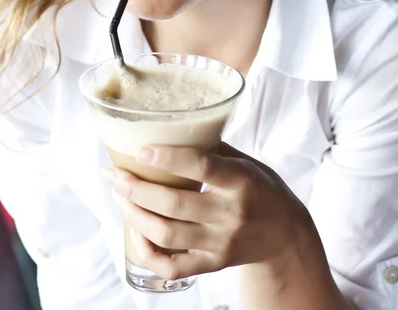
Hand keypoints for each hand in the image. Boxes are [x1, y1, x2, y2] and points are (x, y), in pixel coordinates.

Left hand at [102, 143, 309, 280]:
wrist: (285, 235)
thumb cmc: (261, 189)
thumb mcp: (245, 161)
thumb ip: (212, 149)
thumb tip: (170, 129)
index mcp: (241, 181)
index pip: (202, 167)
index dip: (168, 158)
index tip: (140, 149)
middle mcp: (231, 214)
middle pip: (173, 204)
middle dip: (134, 188)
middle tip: (112, 173)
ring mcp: (221, 243)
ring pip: (166, 234)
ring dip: (133, 214)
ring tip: (118, 195)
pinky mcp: (213, 264)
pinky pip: (172, 266)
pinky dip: (147, 251)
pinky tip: (135, 231)